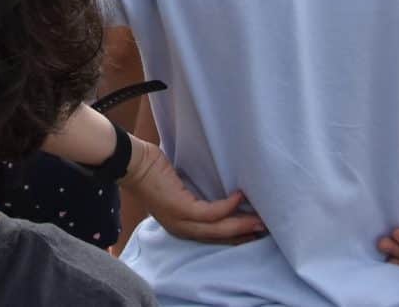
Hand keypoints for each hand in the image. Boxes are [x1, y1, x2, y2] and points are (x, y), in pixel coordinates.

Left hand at [124, 137, 264, 244]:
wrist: (133, 162)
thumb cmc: (154, 170)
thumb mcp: (178, 189)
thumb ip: (196, 196)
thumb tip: (219, 189)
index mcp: (181, 225)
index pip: (212, 236)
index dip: (235, 236)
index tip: (255, 232)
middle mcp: (181, 228)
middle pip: (218, 237)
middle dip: (243, 234)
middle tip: (265, 228)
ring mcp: (180, 220)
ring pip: (217, 229)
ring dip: (240, 224)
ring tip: (259, 219)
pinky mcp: (180, 208)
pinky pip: (210, 213)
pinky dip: (227, 207)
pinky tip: (240, 197)